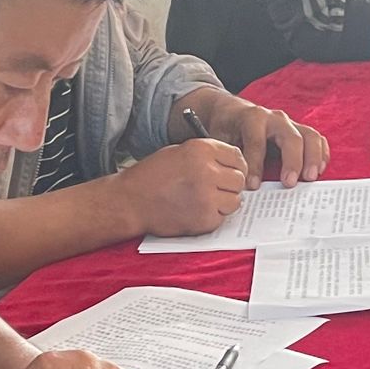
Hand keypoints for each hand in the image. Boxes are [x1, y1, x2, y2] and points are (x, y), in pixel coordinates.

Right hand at [114, 135, 246, 236]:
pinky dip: (212, 217)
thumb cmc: (151, 176)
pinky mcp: (204, 219)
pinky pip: (222, 218)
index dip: (236, 166)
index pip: (237, 156)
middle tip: (217, 190)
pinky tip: (195, 211)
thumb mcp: (179, 152)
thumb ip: (207, 156)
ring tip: (204, 201)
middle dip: (230, 186)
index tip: (231, 172)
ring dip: (224, 202)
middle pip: (239, 179)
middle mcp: (207, 171)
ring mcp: (207, 196)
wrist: (129, 201)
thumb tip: (233, 165)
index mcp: (201, 149)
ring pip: (235, 200)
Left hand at [203, 98, 329, 189]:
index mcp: (252, 118)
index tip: (253, 186)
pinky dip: (321, 154)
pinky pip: (316, 139)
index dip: (255, 164)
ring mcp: (290, 123)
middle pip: (291, 137)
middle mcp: (274, 118)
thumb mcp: (219, 139)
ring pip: (309, 136)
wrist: (233, 112)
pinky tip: (319, 170)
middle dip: (292, 161)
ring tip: (310, 178)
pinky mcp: (300, 130)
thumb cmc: (226, 128)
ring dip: (312, 158)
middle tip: (289, 183)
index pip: (257, 142)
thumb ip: (227, 156)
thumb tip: (232, 182)